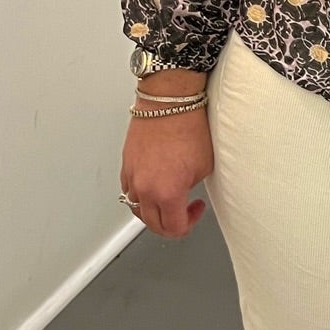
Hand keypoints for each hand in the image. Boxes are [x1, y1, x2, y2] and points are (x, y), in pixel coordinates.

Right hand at [120, 108, 213, 237]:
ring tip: (168, 201)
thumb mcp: (204, 166)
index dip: (189, 224)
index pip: (174, 228)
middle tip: (183, 212)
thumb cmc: (187, 126)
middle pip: (153, 224)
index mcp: (167, 193)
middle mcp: (145, 188)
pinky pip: (129, 191)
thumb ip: (190, 188)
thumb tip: (185, 194)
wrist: (169, 101)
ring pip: (137, 209)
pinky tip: (152, 188)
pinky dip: (140, 196)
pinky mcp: (126, 164)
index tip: (195, 210)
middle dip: (170, 224)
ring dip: (153, 211)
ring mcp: (132, 176)